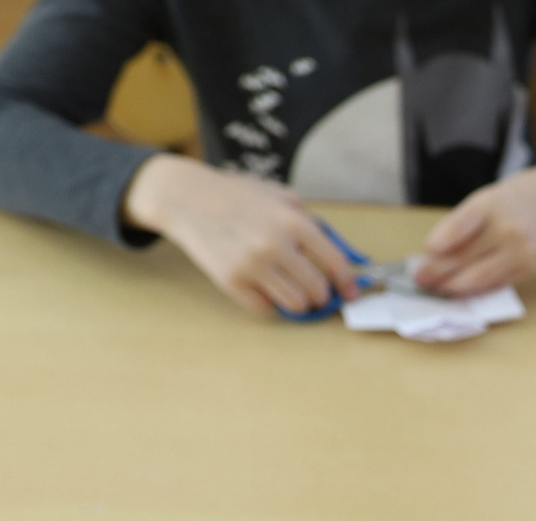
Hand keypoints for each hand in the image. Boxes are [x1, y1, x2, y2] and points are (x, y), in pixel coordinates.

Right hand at [121, 154, 358, 316]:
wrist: (186, 197)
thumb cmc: (237, 197)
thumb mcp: (280, 196)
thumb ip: (310, 223)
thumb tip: (341, 258)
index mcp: (293, 222)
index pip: (335, 264)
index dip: (346, 284)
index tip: (349, 293)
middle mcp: (275, 245)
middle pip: (317, 291)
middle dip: (320, 295)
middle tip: (313, 290)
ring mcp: (252, 265)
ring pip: (295, 305)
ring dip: (297, 302)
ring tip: (289, 289)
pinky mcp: (231, 280)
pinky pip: (265, 309)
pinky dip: (269, 303)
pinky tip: (263, 287)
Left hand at [414, 154, 535, 296]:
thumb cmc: (524, 195)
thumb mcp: (493, 196)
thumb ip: (469, 222)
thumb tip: (439, 253)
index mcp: (492, 203)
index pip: (457, 228)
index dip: (437, 244)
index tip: (425, 253)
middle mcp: (506, 229)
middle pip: (462, 257)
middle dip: (437, 271)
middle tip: (420, 278)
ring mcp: (520, 251)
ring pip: (478, 277)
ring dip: (453, 286)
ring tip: (437, 288)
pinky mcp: (530, 268)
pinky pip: (497, 282)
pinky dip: (477, 288)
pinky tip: (463, 290)